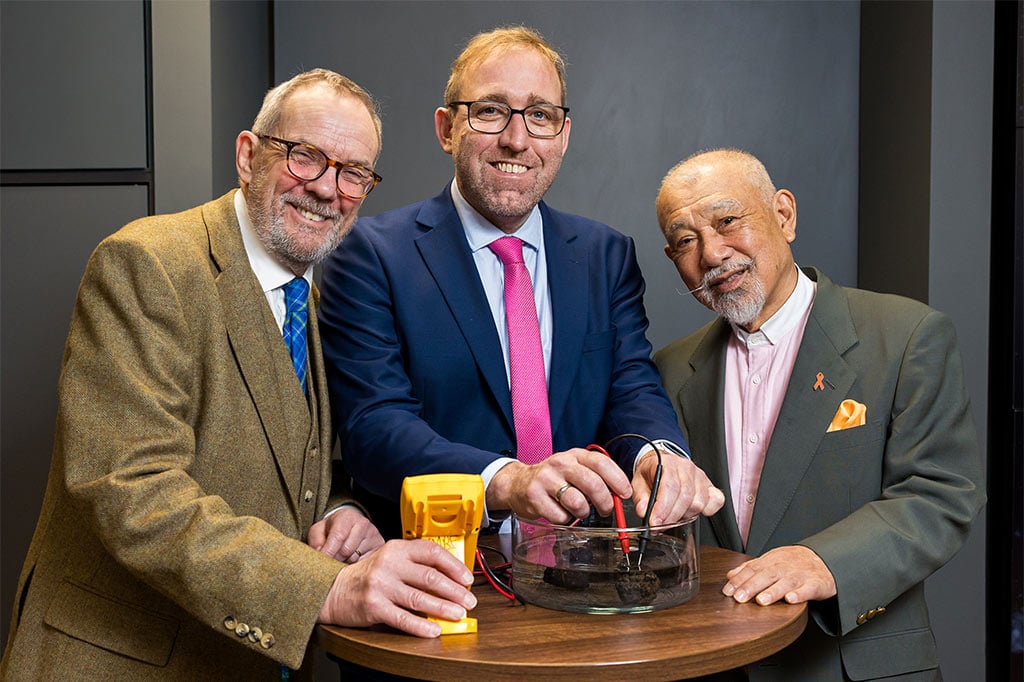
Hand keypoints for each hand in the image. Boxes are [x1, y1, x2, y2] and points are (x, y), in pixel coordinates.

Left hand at [308, 507, 383, 563]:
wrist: (350, 528)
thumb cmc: (332, 530)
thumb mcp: (318, 531)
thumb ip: (316, 541)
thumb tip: (322, 555)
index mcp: (347, 516)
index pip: (338, 536)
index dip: (328, 552)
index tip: (321, 564)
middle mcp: (363, 524)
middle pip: (346, 551)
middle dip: (335, 560)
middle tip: (330, 561)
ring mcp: (374, 536)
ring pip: (355, 560)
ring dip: (345, 564)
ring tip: (341, 559)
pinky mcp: (380, 548)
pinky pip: (365, 565)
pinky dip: (355, 568)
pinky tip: (352, 562)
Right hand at [317, 539, 476, 636]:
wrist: (334, 589)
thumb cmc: (368, 575)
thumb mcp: (390, 560)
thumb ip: (415, 564)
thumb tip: (450, 578)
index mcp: (397, 548)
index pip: (431, 552)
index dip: (453, 565)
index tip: (467, 577)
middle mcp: (389, 564)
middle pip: (430, 577)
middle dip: (455, 591)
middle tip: (468, 600)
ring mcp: (381, 585)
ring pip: (420, 598)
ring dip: (443, 608)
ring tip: (458, 614)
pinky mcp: (374, 606)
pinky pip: (402, 618)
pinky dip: (420, 625)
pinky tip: (433, 629)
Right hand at [487, 448, 631, 522]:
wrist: (518, 482)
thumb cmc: (553, 478)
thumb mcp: (574, 469)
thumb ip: (596, 477)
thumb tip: (620, 494)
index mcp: (574, 455)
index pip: (602, 463)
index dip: (618, 480)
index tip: (625, 494)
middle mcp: (560, 463)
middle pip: (593, 484)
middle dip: (605, 503)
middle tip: (605, 510)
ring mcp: (546, 479)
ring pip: (578, 503)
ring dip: (583, 513)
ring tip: (579, 511)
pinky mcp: (534, 496)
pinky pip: (560, 516)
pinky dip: (565, 520)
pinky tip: (560, 512)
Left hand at [632, 450, 725, 524]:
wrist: (662, 464)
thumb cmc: (652, 473)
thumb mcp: (638, 482)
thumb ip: (640, 498)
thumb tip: (643, 511)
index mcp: (668, 463)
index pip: (669, 487)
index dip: (662, 508)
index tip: (654, 522)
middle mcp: (686, 468)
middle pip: (685, 498)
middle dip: (671, 517)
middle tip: (659, 525)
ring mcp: (700, 476)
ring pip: (698, 503)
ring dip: (684, 516)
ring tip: (672, 517)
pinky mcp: (710, 486)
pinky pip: (716, 501)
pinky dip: (707, 510)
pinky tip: (692, 512)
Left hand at [723, 545, 836, 604]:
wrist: (825, 560)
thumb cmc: (793, 563)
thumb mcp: (771, 561)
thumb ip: (751, 568)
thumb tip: (729, 575)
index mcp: (772, 560)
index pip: (753, 568)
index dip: (739, 579)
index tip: (728, 591)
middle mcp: (785, 566)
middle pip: (766, 575)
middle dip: (751, 586)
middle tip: (739, 598)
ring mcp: (801, 574)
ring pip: (786, 582)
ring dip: (773, 591)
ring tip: (761, 601)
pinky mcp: (816, 584)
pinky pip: (808, 589)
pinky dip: (799, 594)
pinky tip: (790, 600)